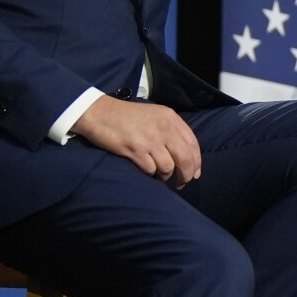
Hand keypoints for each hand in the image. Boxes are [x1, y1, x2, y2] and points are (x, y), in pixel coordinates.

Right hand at [71, 97, 200, 186]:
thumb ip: (171, 131)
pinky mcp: (135, 149)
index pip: (193, 143)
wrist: (99, 112)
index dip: (196, 162)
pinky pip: (151, 169)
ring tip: (160, 176)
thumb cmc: (127, 116)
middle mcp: (164, 128)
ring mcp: (150, 139)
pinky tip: (147, 171)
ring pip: (168, 167)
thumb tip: (186, 156)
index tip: (195, 174)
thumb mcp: (154, 116)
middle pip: (185, 158)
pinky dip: (151, 174)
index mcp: (170, 118)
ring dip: (165, 176)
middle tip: (181, 183)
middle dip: (186, 175)